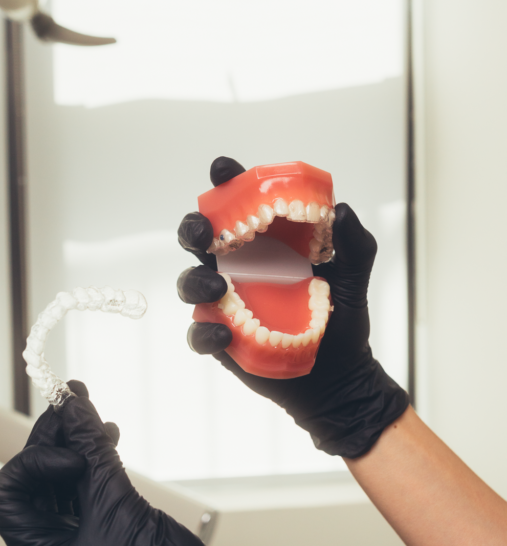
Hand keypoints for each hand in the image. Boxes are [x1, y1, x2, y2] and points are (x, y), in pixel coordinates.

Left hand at [0, 382, 308, 545]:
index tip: (70, 452)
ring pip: (63, 480)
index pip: (6, 495)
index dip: (32, 463)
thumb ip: (92, 452)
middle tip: (73, 403)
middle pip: (34, 481)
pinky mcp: (108, 529)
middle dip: (53, 441)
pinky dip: (96, 459)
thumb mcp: (117, 507)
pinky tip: (109, 438)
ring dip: (77, 444)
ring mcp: (81, 539)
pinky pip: (89, 487)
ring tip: (95, 417)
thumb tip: (72, 408)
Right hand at [177, 157, 408, 457]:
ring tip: (216, 287)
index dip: (227, 183)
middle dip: (194, 227)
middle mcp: (238, 268)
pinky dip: (206, 332)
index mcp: (265, 242)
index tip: (223, 170)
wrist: (341, 376)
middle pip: (200, 238)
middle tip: (204, 230)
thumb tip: (342, 211)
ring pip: (191, 282)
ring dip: (195, 280)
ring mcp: (226, 304)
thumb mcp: (353, 275)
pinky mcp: (222, 339)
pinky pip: (200, 333)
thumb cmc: (341, 317)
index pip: (239, 204)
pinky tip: (224, 333)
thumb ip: (353, 242)